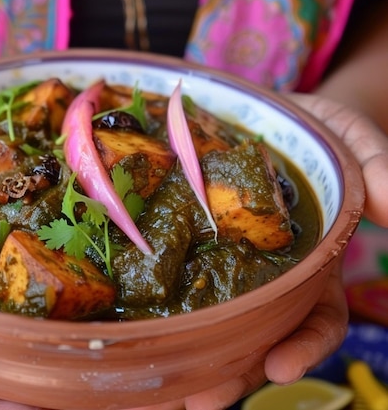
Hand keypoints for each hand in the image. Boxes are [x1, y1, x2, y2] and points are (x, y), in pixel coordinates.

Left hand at [179, 93, 387, 409]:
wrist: (264, 114)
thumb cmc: (314, 132)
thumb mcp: (351, 142)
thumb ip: (376, 169)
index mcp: (313, 265)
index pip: (318, 319)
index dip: (304, 347)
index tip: (280, 367)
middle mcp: (268, 278)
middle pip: (255, 338)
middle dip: (233, 374)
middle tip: (202, 399)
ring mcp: (223, 265)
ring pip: (211, 325)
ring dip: (189, 361)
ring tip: (159, 392)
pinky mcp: (185, 247)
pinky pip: (171, 285)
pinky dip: (158, 315)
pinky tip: (132, 337)